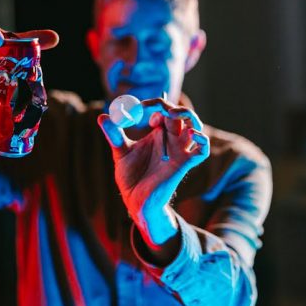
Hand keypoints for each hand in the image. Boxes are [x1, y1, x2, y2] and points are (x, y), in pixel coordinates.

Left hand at [97, 98, 209, 249]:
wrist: (135, 200)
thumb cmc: (130, 177)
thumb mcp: (120, 152)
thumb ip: (114, 134)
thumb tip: (103, 117)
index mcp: (157, 133)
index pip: (162, 110)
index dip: (154, 104)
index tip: (140, 107)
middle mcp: (170, 139)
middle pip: (181, 115)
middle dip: (173, 106)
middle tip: (161, 107)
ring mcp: (179, 151)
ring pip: (195, 127)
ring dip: (189, 116)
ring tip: (173, 113)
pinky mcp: (184, 164)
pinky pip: (202, 151)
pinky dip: (202, 140)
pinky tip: (191, 134)